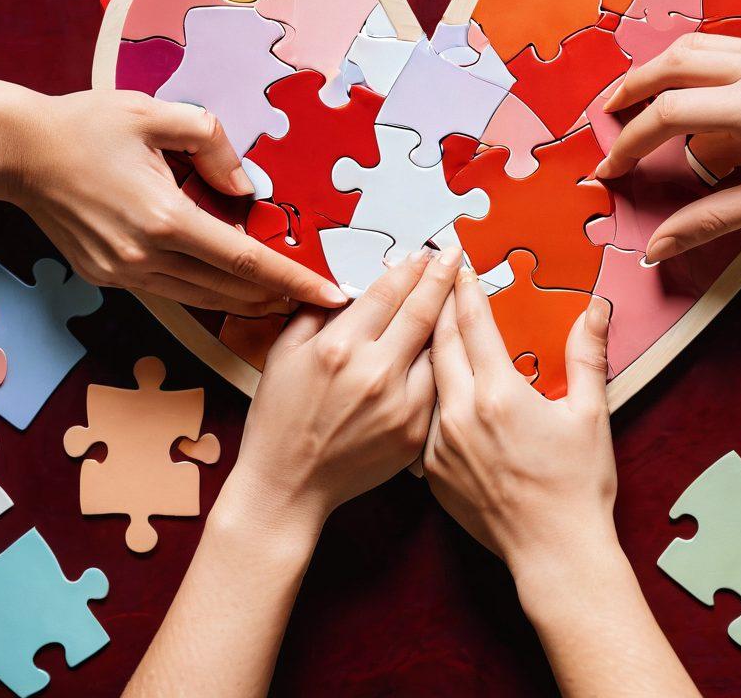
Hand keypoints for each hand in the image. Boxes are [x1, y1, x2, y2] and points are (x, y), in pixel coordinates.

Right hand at [8, 89, 345, 312]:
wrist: (18, 152)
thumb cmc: (86, 126)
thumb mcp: (157, 115)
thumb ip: (213, 144)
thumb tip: (246, 186)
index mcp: (163, 218)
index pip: (245, 260)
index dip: (293, 279)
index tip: (330, 294)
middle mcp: (144, 256)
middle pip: (228, 290)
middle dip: (278, 297)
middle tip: (316, 299)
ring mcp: (124, 273)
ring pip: (201, 299)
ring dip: (245, 301)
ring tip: (283, 298)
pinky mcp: (109, 277)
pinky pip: (171, 293)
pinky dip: (207, 293)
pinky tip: (229, 286)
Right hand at [224, 247, 461, 531]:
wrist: (288, 487)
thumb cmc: (280, 419)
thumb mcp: (283, 354)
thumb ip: (315, 313)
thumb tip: (349, 286)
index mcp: (340, 347)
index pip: (388, 293)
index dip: (410, 269)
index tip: (424, 253)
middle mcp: (375, 372)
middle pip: (422, 311)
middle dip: (441, 277)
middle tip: (455, 254)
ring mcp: (400, 404)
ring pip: (437, 348)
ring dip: (449, 317)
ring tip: (461, 293)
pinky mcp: (414, 432)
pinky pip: (436, 386)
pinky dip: (442, 363)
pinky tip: (448, 347)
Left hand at [423, 268, 617, 572]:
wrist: (553, 553)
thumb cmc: (576, 486)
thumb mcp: (589, 414)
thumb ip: (586, 355)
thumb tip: (595, 310)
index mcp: (499, 392)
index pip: (473, 322)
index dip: (465, 288)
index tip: (459, 264)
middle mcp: (461, 412)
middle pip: (439, 340)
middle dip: (437, 302)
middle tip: (435, 277)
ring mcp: (439, 442)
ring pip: (426, 377)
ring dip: (425, 343)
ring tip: (424, 317)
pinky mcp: (429, 469)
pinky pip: (423, 416)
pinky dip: (425, 390)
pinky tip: (426, 378)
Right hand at [595, 33, 740, 261]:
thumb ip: (715, 218)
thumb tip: (660, 244)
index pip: (667, 115)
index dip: (628, 144)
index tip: (611, 168)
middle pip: (666, 67)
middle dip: (626, 93)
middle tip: (603, 119)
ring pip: (686, 46)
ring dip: (650, 71)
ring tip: (628, 98)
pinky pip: (711, 43)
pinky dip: (681, 61)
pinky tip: (678, 82)